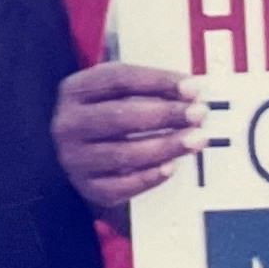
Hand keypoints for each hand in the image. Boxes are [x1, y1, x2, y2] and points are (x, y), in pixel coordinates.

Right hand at [53, 60, 201, 213]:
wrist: (79, 151)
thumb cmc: (105, 115)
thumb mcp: (117, 91)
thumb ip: (149, 87)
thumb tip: (192, 91)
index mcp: (75, 91)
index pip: (118, 80)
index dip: (158, 81)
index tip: (192, 87)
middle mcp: (69, 124)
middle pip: (120, 116)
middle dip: (166, 114)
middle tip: (198, 113)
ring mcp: (76, 158)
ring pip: (124, 154)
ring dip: (166, 146)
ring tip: (196, 139)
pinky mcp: (88, 187)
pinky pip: (123, 186)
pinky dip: (150, 176)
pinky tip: (172, 165)